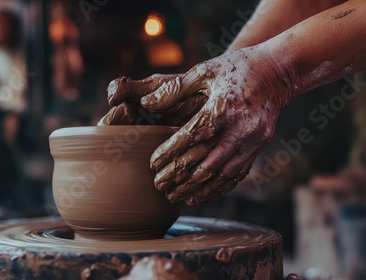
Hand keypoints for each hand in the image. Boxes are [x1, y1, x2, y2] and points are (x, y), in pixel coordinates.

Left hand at [100, 47, 290, 205]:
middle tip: (158, 186)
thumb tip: (146, 104)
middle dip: (179, 176)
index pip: (191, 136)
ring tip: (174, 197)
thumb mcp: (204, 71)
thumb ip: (175, 89)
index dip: (170, 152)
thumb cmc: (235, 68)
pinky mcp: (260, 148)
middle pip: (205, 160)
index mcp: (223, 106)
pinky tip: (200, 196)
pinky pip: (237, 175)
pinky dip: (217, 188)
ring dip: (196, 189)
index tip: (153, 164)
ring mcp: (253, 140)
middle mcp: (240, 128)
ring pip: (221, 174)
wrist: (277, 72)